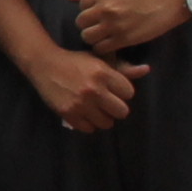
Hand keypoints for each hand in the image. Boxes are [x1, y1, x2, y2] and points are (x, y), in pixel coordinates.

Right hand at [24, 37, 145, 132]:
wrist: (44, 63)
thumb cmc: (75, 61)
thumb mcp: (99, 61)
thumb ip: (123, 69)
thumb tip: (147, 70)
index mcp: (103, 73)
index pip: (129, 93)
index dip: (122, 92)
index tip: (113, 89)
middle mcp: (94, 89)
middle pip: (122, 112)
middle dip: (115, 108)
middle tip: (106, 103)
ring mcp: (81, 103)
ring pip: (107, 123)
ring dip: (103, 118)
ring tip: (94, 109)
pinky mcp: (68, 113)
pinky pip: (89, 129)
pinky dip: (88, 123)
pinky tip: (83, 113)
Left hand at [69, 0, 190, 54]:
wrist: (166, 1)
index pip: (81, 5)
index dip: (88, 9)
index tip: (98, 11)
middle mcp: (104, 8)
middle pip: (81, 22)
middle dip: (88, 24)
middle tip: (99, 24)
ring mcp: (113, 25)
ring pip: (87, 37)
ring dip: (93, 37)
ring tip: (102, 34)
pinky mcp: (122, 39)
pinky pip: (100, 48)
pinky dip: (102, 47)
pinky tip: (110, 42)